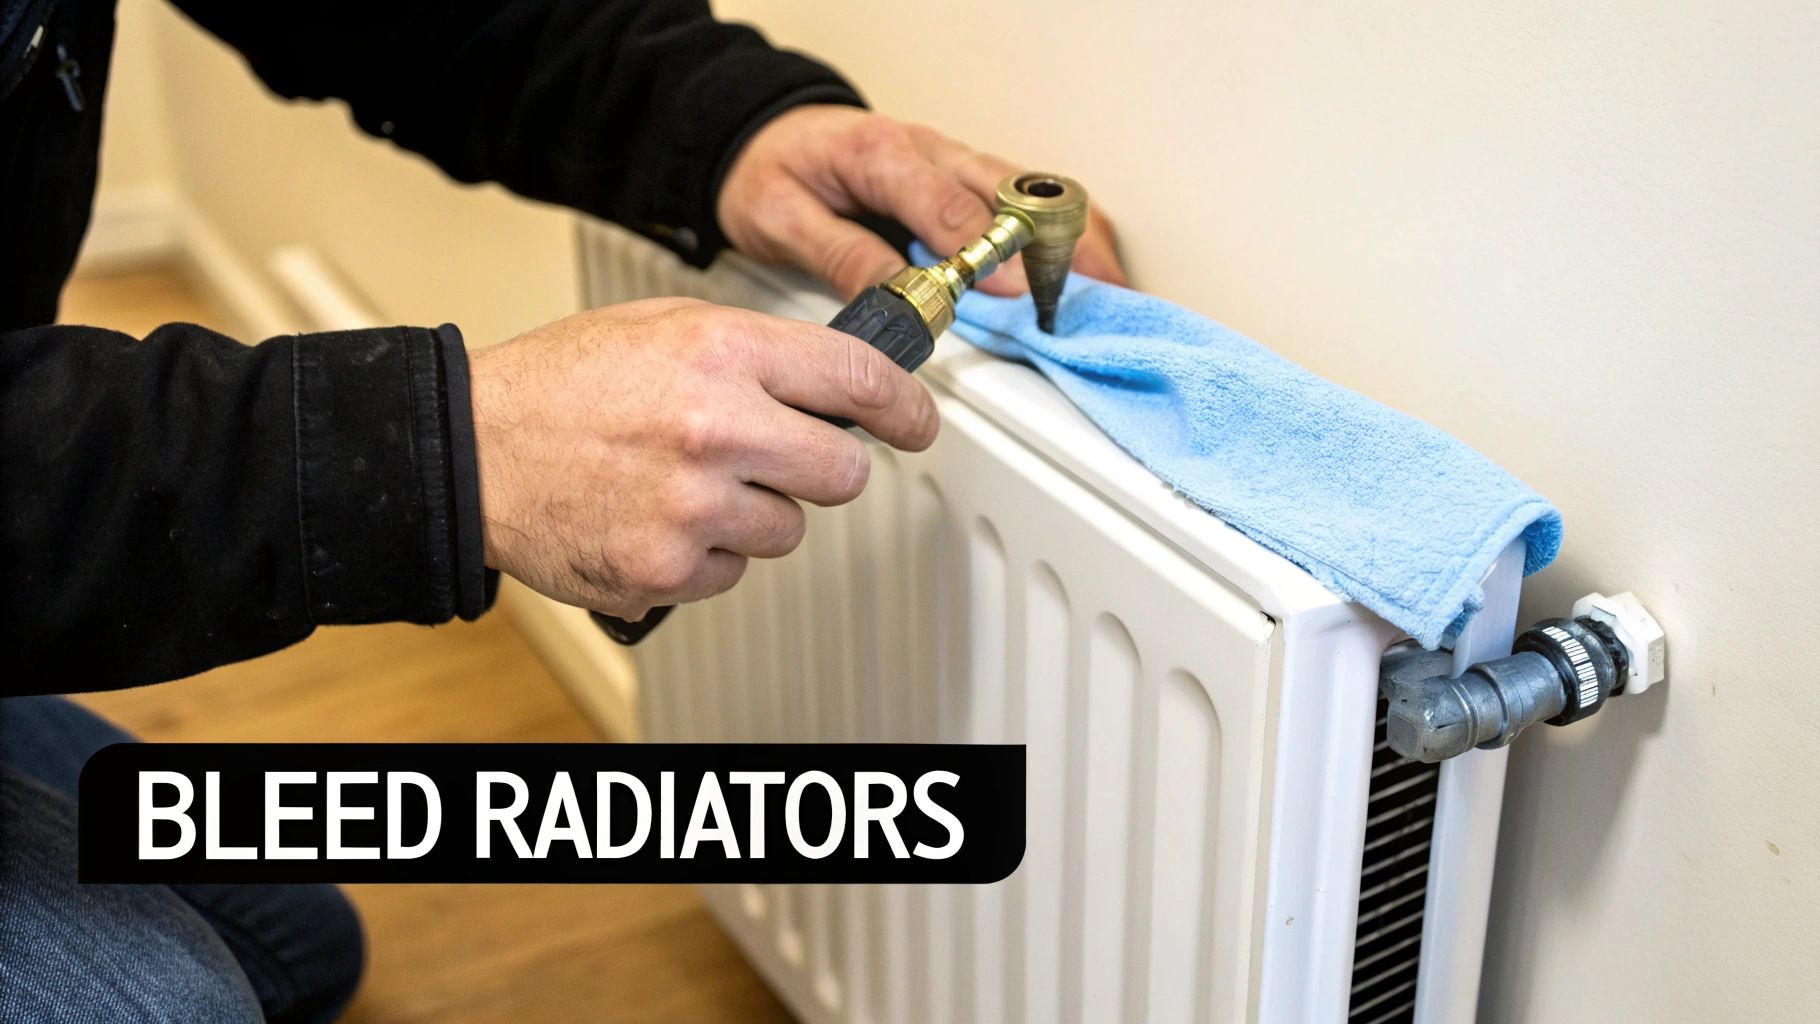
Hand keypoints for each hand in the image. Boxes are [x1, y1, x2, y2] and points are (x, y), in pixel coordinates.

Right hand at [469, 299, 938, 617]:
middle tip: (780, 458)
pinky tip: (656, 516)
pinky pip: (732, 573)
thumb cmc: (562, 385)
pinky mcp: (667, 570)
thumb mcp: (666, 327)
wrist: (471, 450)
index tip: (916, 422)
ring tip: (686, 483)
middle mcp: (717, 430)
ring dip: (755, 514)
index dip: (905, 407)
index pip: (860, 382)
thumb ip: (757, 352)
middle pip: (843, 474)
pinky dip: (706, 554)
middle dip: (822, 468)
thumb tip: (841, 382)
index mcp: (722, 354)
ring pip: (788, 531)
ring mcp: (693, 509)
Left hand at [717, 105, 1125, 298]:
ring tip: (1105, 294)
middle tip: (1078, 302)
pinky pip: (1029, 202)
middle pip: (1016, 193)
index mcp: (883, 155)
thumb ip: (842, 259)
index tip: (1015, 294)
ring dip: (1073, 241)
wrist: (759, 133)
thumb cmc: (770, 170)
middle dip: (1055, 247)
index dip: (988, 254)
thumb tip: (899, 305)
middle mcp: (931, 150)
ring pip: (1036, 194)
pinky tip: (1085, 273)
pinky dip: (1063, 235)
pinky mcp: (966, 178)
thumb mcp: (781, 219)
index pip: (950, 207)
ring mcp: (955, 162)